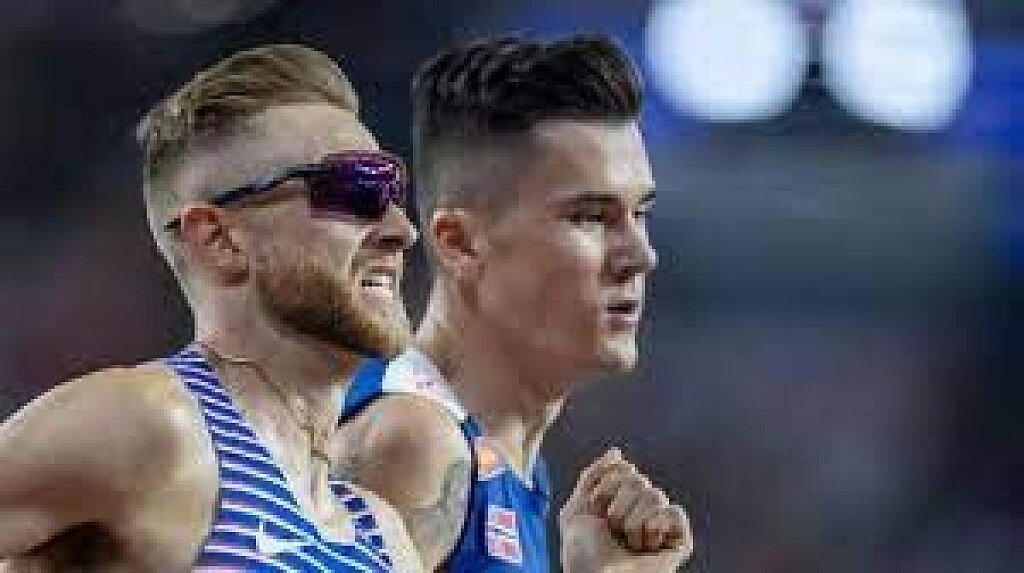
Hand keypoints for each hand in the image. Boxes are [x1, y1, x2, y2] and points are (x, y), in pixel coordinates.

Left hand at [559, 449, 692, 572]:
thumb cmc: (582, 553)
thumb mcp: (577, 508)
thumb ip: (593, 476)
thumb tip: (617, 452)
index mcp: (620, 501)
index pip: (625, 470)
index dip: (605, 490)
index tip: (596, 515)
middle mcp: (642, 510)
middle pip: (639, 481)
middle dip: (619, 508)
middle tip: (613, 533)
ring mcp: (661, 525)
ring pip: (655, 496)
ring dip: (633, 523)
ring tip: (629, 544)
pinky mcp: (679, 540)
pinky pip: (675, 512)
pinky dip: (658, 527)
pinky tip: (650, 544)